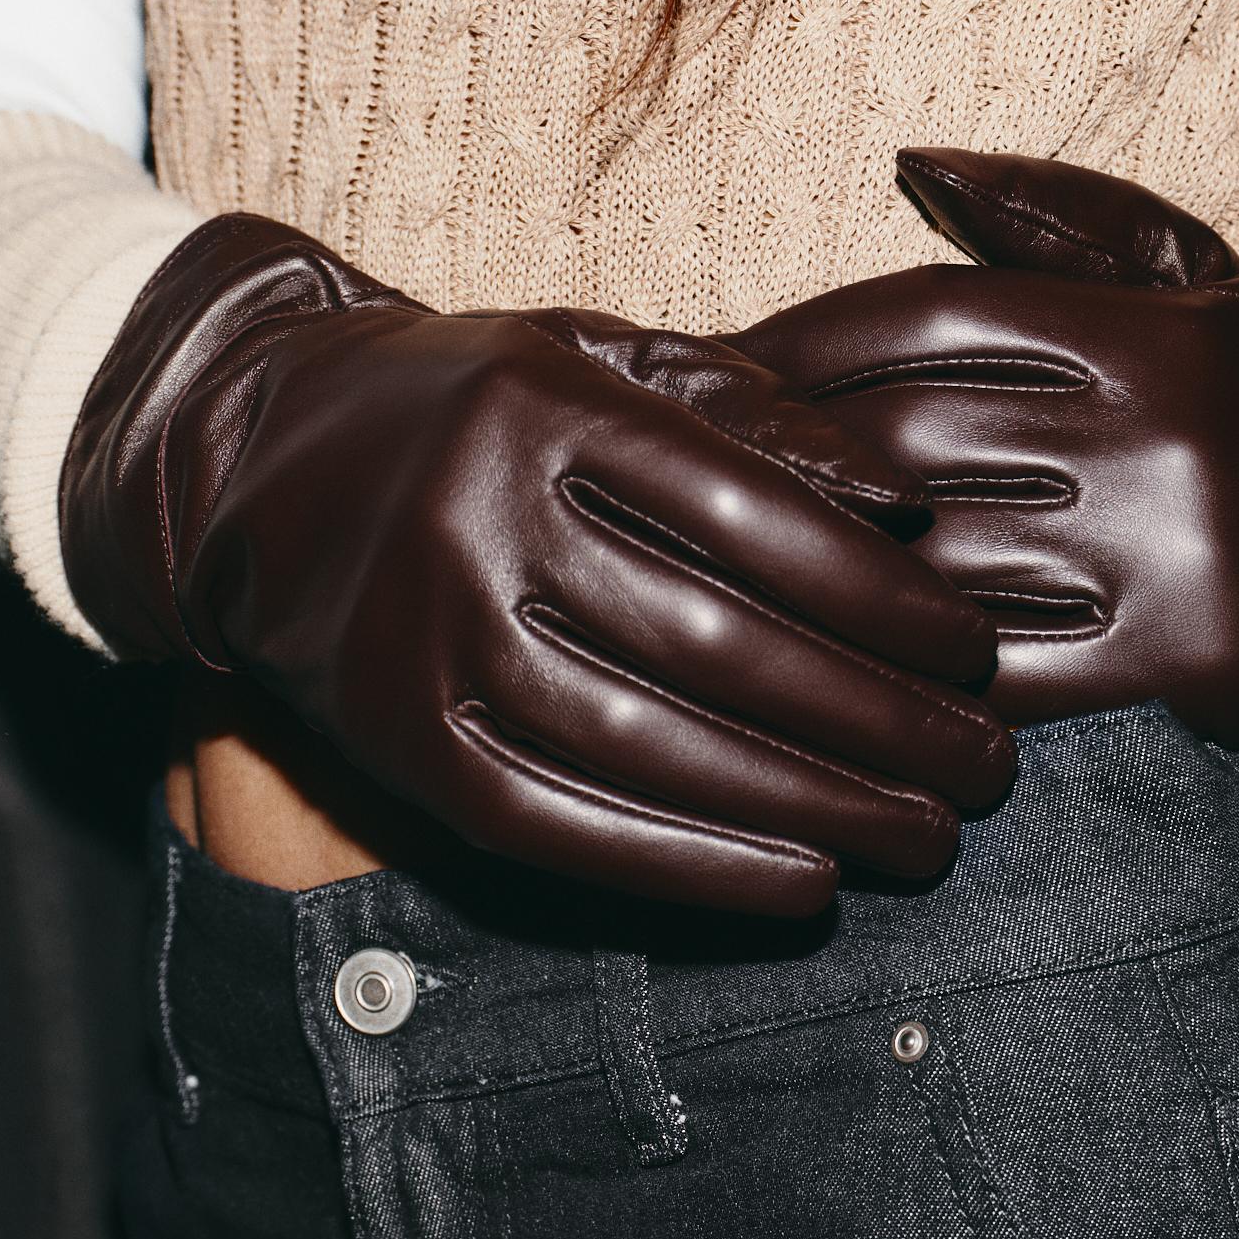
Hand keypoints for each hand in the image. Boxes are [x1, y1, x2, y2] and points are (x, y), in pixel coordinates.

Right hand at [60, 217, 1013, 914]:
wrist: (251, 460)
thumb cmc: (472, 403)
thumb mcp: (596, 356)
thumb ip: (750, 411)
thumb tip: (905, 500)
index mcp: (547, 405)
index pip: (756, 519)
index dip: (885, 598)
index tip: (979, 651)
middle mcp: (478, 519)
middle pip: (720, 644)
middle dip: (880, 721)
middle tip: (988, 768)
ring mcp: (428, 638)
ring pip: (652, 747)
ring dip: (812, 808)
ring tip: (926, 839)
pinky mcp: (398, 741)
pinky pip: (562, 826)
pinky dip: (690, 866)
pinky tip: (800, 881)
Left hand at [736, 152, 1238, 830]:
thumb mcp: (1208, 293)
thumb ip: (1063, 218)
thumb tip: (909, 162)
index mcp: (1146, 329)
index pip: (921, 315)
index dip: (794, 342)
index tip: (705, 367)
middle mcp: (1154, 428)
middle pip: (902, 434)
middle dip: (768, 451)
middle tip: (668, 468)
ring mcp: (1166, 548)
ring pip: (933, 556)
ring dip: (812, 568)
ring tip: (711, 566)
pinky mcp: (1180, 659)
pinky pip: (998, 666)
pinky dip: (905, 668)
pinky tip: (829, 666)